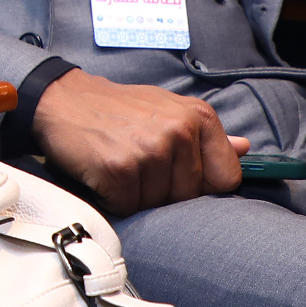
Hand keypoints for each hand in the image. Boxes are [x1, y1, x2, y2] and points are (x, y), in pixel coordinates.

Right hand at [29, 69, 244, 214]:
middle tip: (137, 164)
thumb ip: (206, 134)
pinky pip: (128, 206)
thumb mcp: (166, 109)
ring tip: (119, 165)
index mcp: (197, 117)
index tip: (179, 177)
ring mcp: (150, 151)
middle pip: (188, 196)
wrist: (61, 99)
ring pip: (158, 204)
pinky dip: (113, 198)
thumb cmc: (116, 109)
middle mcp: (178, 132)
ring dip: (136, 195)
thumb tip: (244, 148)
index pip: (227, 178)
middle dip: (162, 190)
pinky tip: (103, 173)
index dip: (202, 185)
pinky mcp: (120, 169)